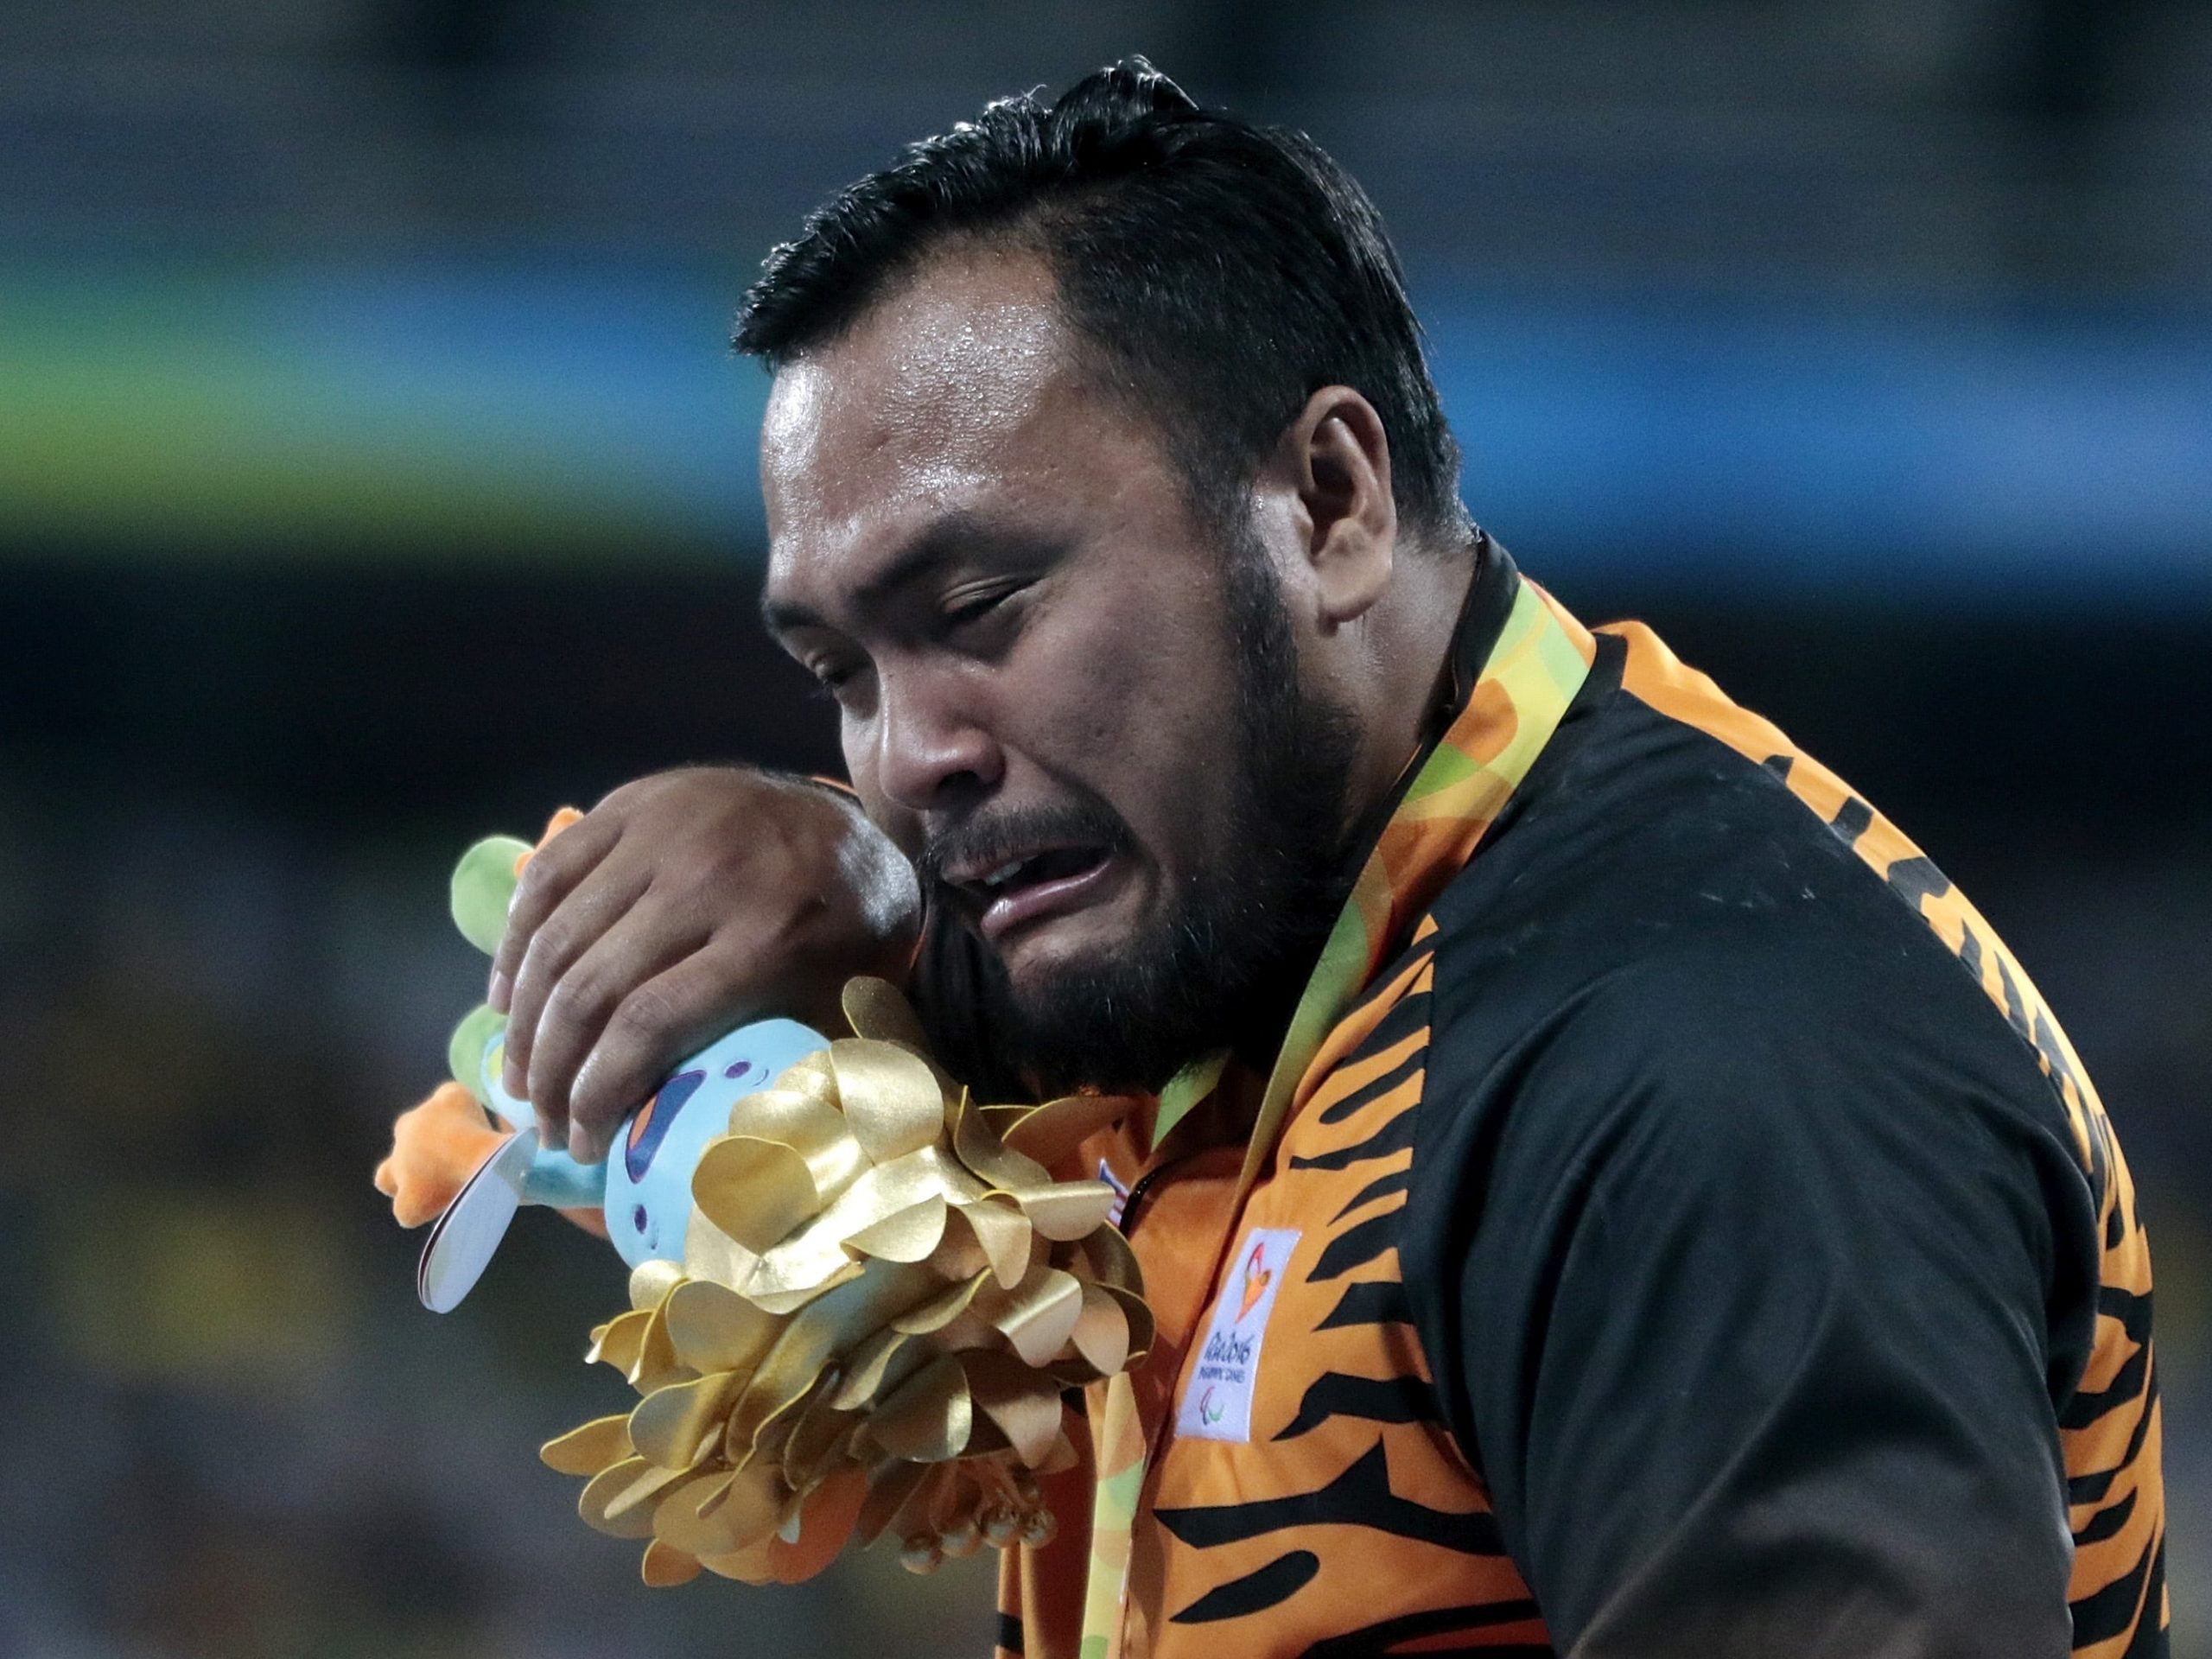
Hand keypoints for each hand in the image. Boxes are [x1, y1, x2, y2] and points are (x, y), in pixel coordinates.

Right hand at [489, 767, 919, 1162]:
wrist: (854, 830)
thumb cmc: (848, 942)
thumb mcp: (839, 1011)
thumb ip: (785, 1071)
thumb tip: (718, 1165)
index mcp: (770, 938)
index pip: (647, 1026)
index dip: (598, 1095)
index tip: (582, 1145)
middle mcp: (710, 877)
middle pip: (591, 988)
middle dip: (551, 1073)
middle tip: (543, 1124)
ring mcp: (665, 830)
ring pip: (557, 937)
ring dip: (521, 1020)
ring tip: (518, 1077)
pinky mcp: (632, 802)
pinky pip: (548, 874)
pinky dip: (513, 941)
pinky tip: (503, 997)